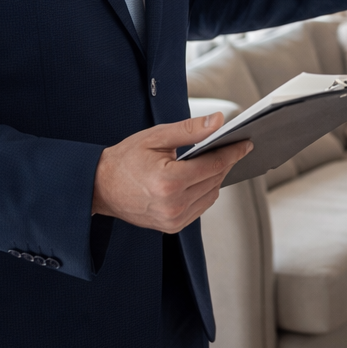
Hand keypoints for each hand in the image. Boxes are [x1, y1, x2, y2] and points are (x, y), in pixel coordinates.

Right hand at [91, 113, 252, 232]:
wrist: (99, 187)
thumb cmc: (125, 159)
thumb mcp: (156, 138)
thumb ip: (190, 130)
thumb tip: (219, 121)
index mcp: (169, 182)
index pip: (214, 165)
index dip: (233, 152)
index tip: (247, 143)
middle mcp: (173, 205)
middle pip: (215, 180)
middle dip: (226, 162)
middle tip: (233, 146)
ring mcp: (173, 220)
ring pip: (211, 195)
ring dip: (216, 177)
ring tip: (216, 160)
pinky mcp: (171, 227)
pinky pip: (200, 207)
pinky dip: (205, 191)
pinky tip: (201, 177)